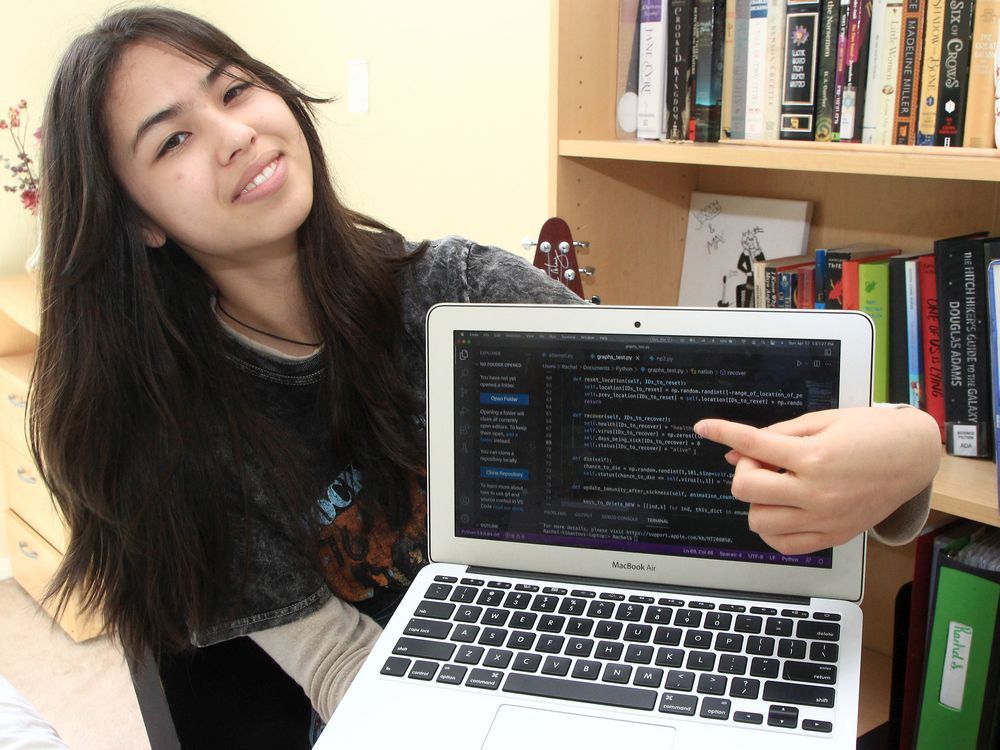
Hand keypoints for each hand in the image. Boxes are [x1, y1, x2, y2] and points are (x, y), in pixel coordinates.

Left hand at [692, 407, 940, 554]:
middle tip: (763, 459)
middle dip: (746, 469)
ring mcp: (824, 518)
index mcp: (813, 456)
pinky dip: (773, 529)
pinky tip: (781, 509)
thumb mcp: (822, 421)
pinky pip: (785, 545)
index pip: (753, 443)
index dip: (721, 431)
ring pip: (759, 522)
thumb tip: (735, 451)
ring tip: (776, 485)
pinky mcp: (833, 536)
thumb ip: (775, 435)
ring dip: (757, 500)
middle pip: (746, 488)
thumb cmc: (871, 432)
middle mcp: (816, 491)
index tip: (703, 427)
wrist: (914, 456)